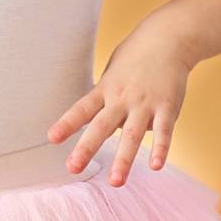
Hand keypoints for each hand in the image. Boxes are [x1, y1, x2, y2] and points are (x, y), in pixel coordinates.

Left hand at [45, 23, 191, 186]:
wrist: (168, 38)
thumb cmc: (136, 58)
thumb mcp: (112, 73)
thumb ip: (106, 100)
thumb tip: (106, 127)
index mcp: (106, 89)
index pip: (82, 108)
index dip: (67, 123)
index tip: (52, 138)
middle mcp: (122, 98)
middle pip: (101, 126)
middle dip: (86, 148)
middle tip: (72, 169)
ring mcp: (145, 103)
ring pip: (132, 134)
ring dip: (123, 159)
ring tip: (115, 182)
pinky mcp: (168, 107)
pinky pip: (164, 131)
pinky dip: (161, 148)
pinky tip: (157, 166)